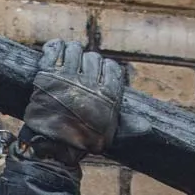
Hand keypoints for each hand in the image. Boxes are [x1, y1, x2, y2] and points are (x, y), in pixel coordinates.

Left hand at [21, 39, 124, 161]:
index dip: (106, 69)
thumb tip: (147, 126)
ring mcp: (67, 78)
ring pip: (74, 51)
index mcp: (107, 95)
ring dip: (72, 51)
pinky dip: (55, 47)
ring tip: (69, 57)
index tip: (100, 73)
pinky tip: (56, 48)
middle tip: (82, 68)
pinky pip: (54, 51)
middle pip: (93, 58)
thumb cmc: (82, 143)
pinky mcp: (47, 75)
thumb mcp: (109, 135)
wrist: (52, 148)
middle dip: (89, 61)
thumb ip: (127, 126)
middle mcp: (90, 83)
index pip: (113, 69)